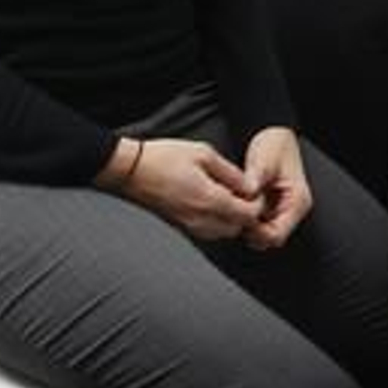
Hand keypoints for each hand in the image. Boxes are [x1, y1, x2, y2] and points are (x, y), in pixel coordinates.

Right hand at [116, 137, 265, 240]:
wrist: (131, 171)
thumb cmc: (165, 158)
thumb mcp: (204, 154)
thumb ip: (230, 172)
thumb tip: (249, 185)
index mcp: (210, 200)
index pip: (247, 215)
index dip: (257, 204)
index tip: (254, 190)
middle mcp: (201, 219)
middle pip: (238, 228)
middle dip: (245, 213)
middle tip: (243, 193)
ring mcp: (189, 226)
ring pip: (223, 233)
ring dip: (231, 219)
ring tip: (227, 197)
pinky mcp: (180, 227)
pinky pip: (208, 233)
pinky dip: (216, 222)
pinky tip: (211, 203)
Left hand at [240, 127, 312, 251]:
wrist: (274, 133)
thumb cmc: (275, 144)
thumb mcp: (265, 159)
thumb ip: (257, 178)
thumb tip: (248, 194)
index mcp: (297, 201)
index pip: (277, 235)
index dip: (256, 233)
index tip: (241, 221)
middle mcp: (293, 209)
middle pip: (270, 238)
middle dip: (251, 231)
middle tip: (235, 216)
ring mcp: (283, 209)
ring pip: (264, 234)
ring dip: (249, 226)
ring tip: (236, 210)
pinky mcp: (273, 207)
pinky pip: (260, 223)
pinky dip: (249, 219)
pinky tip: (239, 207)